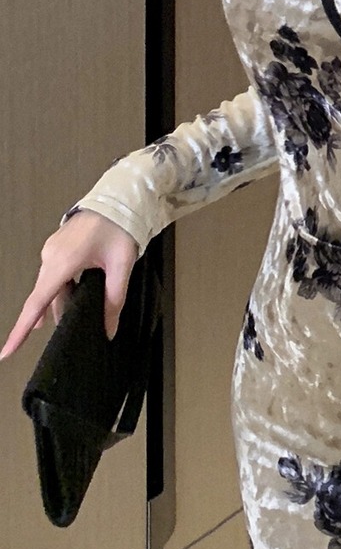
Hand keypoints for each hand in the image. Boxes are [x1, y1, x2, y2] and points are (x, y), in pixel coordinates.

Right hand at [0, 210, 139, 357]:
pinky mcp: (58, 246)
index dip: (22, 330)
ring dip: (61, 301)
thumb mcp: (121, 266)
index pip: (37, 303)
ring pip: (51, 286)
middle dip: (52, 316)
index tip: (7, 352)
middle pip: (44, 296)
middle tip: (65, 335)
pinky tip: (77, 295)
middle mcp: (50, 256)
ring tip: (77, 315)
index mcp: (62, 262)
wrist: (120, 197)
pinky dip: (63, 288)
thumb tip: (109, 329)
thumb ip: (114, 299)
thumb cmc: (120, 227)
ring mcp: (52, 250)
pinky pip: (55, 274)